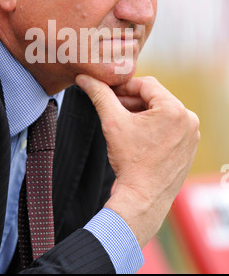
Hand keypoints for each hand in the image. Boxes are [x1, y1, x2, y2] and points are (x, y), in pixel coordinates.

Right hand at [75, 74, 199, 247]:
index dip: (124, 87)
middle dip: (132, 101)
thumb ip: (99, 95)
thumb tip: (84, 78)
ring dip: (142, 113)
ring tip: (124, 123)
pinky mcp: (190, 145)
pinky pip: (170, 126)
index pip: (146, 84)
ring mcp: (191, 133)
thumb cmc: (130, 162)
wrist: (143, 198)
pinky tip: (137, 136)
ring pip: (162, 111)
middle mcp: (188, 119)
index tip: (109, 93)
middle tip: (113, 107)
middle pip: (155, 98)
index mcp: (174, 109)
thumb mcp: (112, 122)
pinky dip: (154, 126)